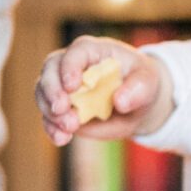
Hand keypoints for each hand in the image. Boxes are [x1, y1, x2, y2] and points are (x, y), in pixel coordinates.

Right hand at [37, 37, 166, 144]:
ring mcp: (62, 89)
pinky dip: (51, 129)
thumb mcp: (147, 82)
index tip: (73, 86)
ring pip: (43, 94)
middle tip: (62, 109)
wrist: (136, 106)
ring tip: (69, 128)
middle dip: (52, 91)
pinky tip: (62, 139)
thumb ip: (137, 88)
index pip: (75, 53)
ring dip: (51, 113)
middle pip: (50, 71)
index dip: (70, 67)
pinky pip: (48, 118)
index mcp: (92, 52)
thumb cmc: (141, 83)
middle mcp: (71, 66)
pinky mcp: (61, 110)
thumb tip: (120, 101)